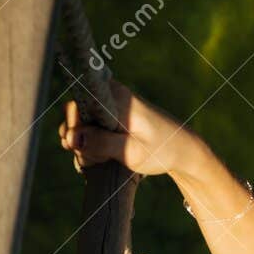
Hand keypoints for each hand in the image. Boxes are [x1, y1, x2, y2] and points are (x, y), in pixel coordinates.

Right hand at [58, 83, 200, 178]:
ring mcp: (110, 103)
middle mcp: (111, 93)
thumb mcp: (130, 153)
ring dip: (85, 145)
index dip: (74, 130)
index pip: (76, 107)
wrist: (182, 149)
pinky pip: (91, 126)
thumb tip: (71, 137)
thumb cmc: (161, 151)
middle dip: (79, 140)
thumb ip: (100, 144)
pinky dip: (92, 143)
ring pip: (81, 123)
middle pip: (76, 114)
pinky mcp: (112, 114)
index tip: (82, 149)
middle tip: (97, 158)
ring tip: (103, 159)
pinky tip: (101, 157)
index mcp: (116, 97)